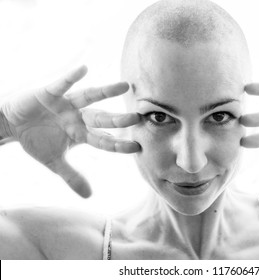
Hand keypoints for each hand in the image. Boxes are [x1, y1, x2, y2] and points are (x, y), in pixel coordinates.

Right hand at [0, 66, 139, 196]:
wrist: (12, 124)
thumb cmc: (37, 139)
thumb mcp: (54, 161)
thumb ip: (72, 176)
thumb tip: (89, 196)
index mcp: (80, 133)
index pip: (103, 140)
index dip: (118, 144)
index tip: (137, 147)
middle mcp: (78, 117)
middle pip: (101, 118)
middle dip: (117, 120)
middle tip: (136, 117)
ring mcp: (65, 104)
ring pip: (89, 98)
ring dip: (106, 92)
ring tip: (124, 86)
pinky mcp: (50, 93)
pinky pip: (61, 84)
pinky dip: (71, 77)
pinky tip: (84, 68)